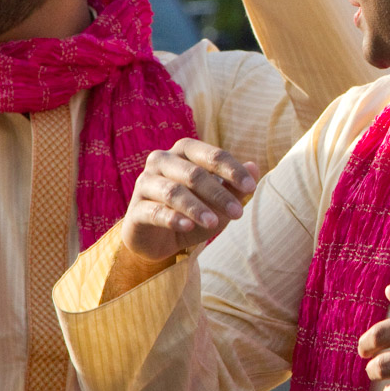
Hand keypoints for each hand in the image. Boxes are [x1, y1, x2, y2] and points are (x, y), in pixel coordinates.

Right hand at [119, 139, 259, 261]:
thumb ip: (234, 186)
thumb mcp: (217, 202)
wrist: (157, 239)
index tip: (251, 188)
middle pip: (194, 173)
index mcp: (184, 151)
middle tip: (239, 213)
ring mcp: (145, 183)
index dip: (232, 170)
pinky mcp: (135, 209)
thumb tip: (254, 167)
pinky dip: (173, 218)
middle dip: (219, 193)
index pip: (212, 155)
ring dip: (197, 208)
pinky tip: (188, 227)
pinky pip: (155, 211)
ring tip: (215, 224)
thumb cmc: (192, 212)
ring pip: (173, 192)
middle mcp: (161, 161)